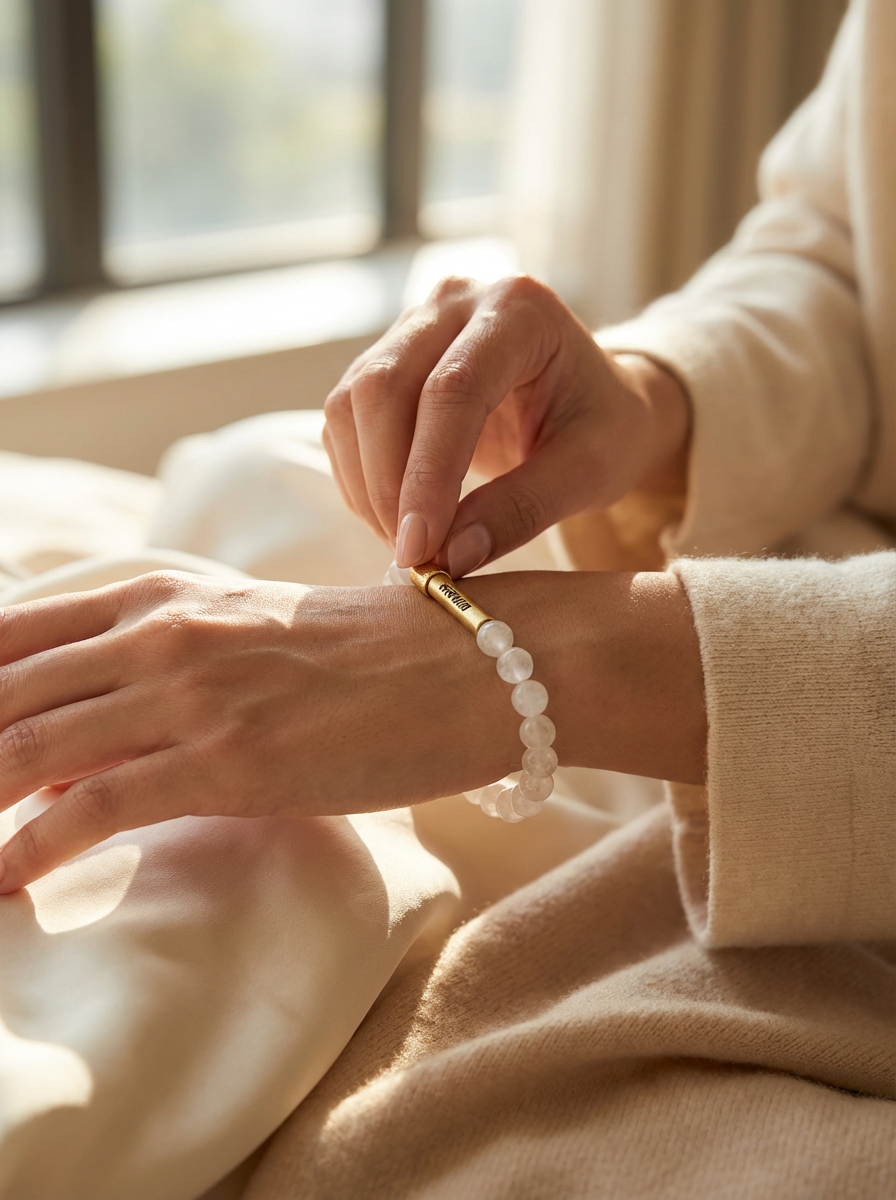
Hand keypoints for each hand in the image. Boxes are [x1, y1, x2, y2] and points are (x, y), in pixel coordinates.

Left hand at [0, 567, 704, 891]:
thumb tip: (76, 734)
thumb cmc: (365, 654)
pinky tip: (6, 878)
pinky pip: (91, 808)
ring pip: (23, 746)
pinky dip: (30, 848)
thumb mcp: (244, 635)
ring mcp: (190, 696)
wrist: (467, 666)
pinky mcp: (226, 762)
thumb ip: (157, 666)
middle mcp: (159, 634)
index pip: (6, 634)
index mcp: (158, 596)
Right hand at [323, 274, 689, 575]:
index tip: (420, 548)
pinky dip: (361, 480)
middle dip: (389, 484)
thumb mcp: (590, 472)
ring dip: (368, 486)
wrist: (596, 400)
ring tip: (411, 544)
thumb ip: (523, 510)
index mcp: (521, 309)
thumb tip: (450, 557)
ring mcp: (414, 324)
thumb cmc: (606, 428)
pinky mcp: (387, 358)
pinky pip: (346, 421)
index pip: (452, 390)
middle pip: (384, 387)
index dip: (426, 473)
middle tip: (414, 557)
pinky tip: (397, 517)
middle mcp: (457, 301)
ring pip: (352, 404)